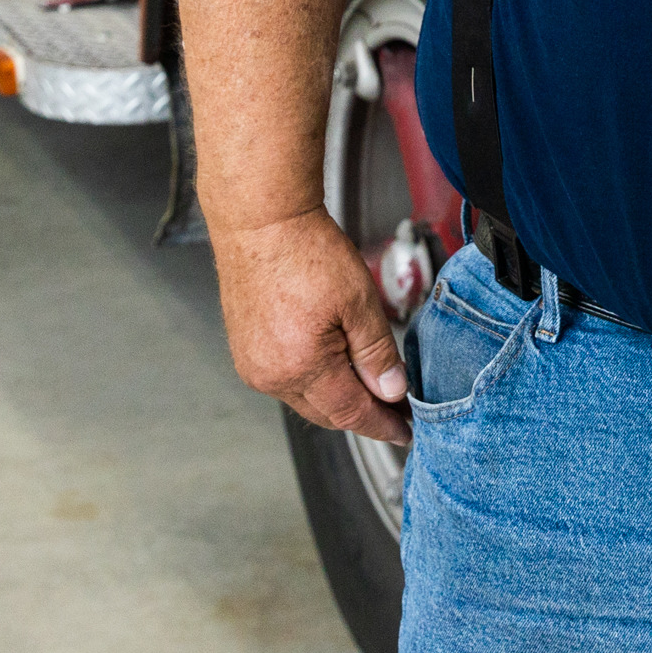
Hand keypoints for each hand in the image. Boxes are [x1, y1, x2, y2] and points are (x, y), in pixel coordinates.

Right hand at [209, 206, 410, 444]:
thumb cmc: (306, 251)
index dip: (383, 425)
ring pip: (306, 399)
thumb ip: (377, 352)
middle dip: (364, 414)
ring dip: (338, 399)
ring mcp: (253, 365)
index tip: (406, 431)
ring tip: (371, 386)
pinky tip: (335, 366)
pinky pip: (286, 381)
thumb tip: (392, 391)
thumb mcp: (358, 301)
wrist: (260, 220)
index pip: (351, 413)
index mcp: (300, 367)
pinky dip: (314, 382)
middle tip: (397, 408)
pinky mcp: (245, 350)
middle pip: (327, 413)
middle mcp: (270, 375)